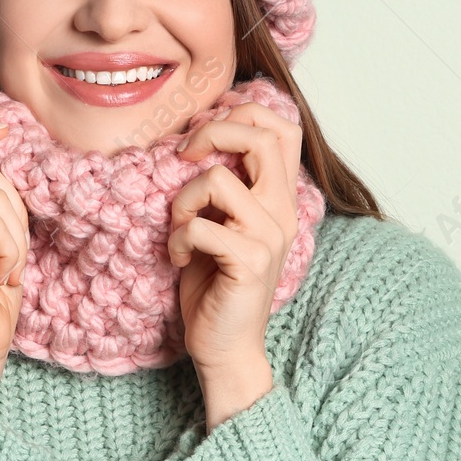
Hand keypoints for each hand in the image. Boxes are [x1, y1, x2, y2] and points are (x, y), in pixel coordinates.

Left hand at [168, 101, 303, 377]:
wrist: (225, 347)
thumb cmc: (214, 284)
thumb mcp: (220, 223)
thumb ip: (223, 186)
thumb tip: (195, 138)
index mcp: (279, 197)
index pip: (283, 128)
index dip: (242, 114)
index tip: (201, 136)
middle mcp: (282, 211)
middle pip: (260, 136)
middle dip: (212, 132)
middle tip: (184, 155)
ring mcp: (269, 236)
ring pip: (218, 179)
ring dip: (183, 202)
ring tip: (179, 230)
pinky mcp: (250, 261)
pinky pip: (201, 226)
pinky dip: (178, 240)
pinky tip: (177, 259)